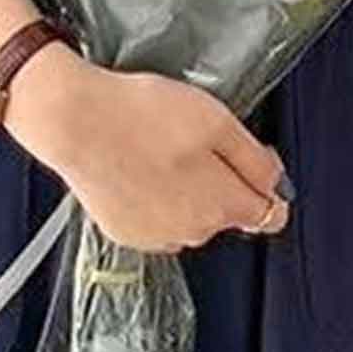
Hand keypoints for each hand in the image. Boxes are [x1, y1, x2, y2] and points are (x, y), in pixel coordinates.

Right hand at [9, 52, 292, 251]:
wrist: (76, 121)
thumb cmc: (143, 115)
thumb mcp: (217, 121)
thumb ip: (255, 161)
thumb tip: (276, 187)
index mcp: (221, 206)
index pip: (270, 214)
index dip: (267, 182)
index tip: (254, 157)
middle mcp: (192, 232)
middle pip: (227, 210)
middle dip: (221, 179)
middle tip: (195, 139)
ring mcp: (155, 236)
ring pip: (190, 214)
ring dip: (187, 189)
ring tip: (160, 147)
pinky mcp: (124, 231)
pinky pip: (156, 217)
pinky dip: (154, 195)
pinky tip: (138, 164)